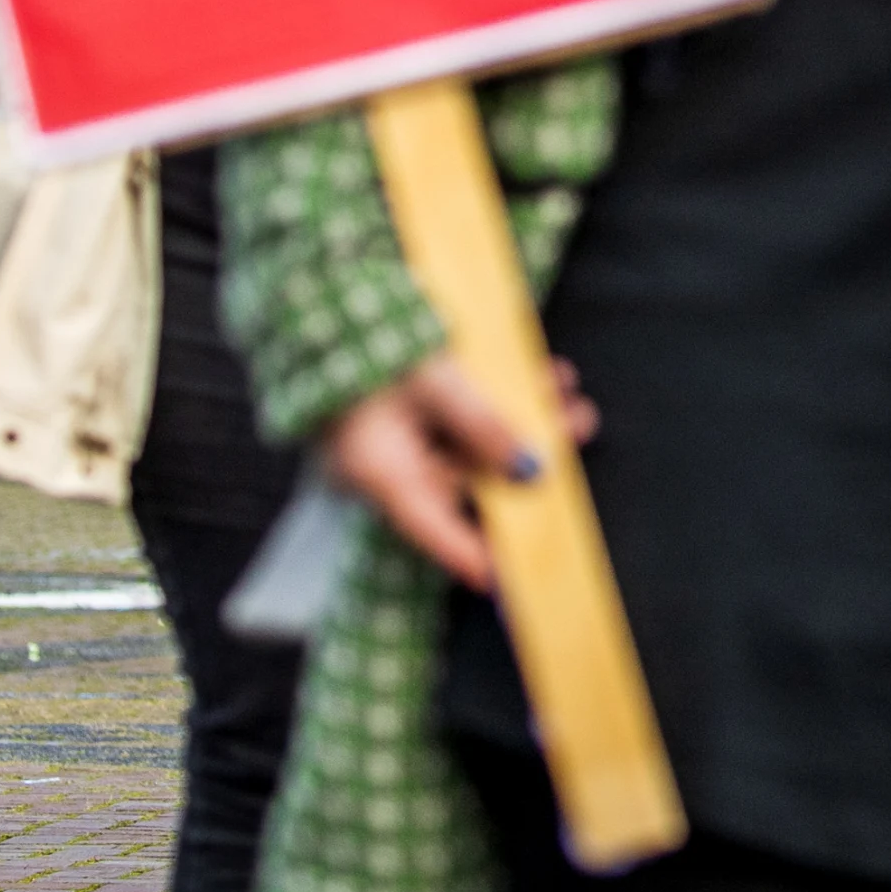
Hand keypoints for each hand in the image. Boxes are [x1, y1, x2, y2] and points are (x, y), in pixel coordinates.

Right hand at [322, 351, 598, 591]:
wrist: (312, 311)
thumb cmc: (361, 343)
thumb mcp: (429, 380)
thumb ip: (480, 423)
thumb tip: (529, 467)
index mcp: (378, 472)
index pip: (432, 529)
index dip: (469, 555)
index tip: (505, 580)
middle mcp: (386, 469)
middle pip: (468, 480)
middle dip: (528, 452)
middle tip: (578, 423)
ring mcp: (393, 445)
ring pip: (470, 447)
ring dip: (519, 419)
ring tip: (564, 388)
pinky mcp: (400, 422)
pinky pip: (456, 424)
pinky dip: (494, 404)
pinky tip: (535, 377)